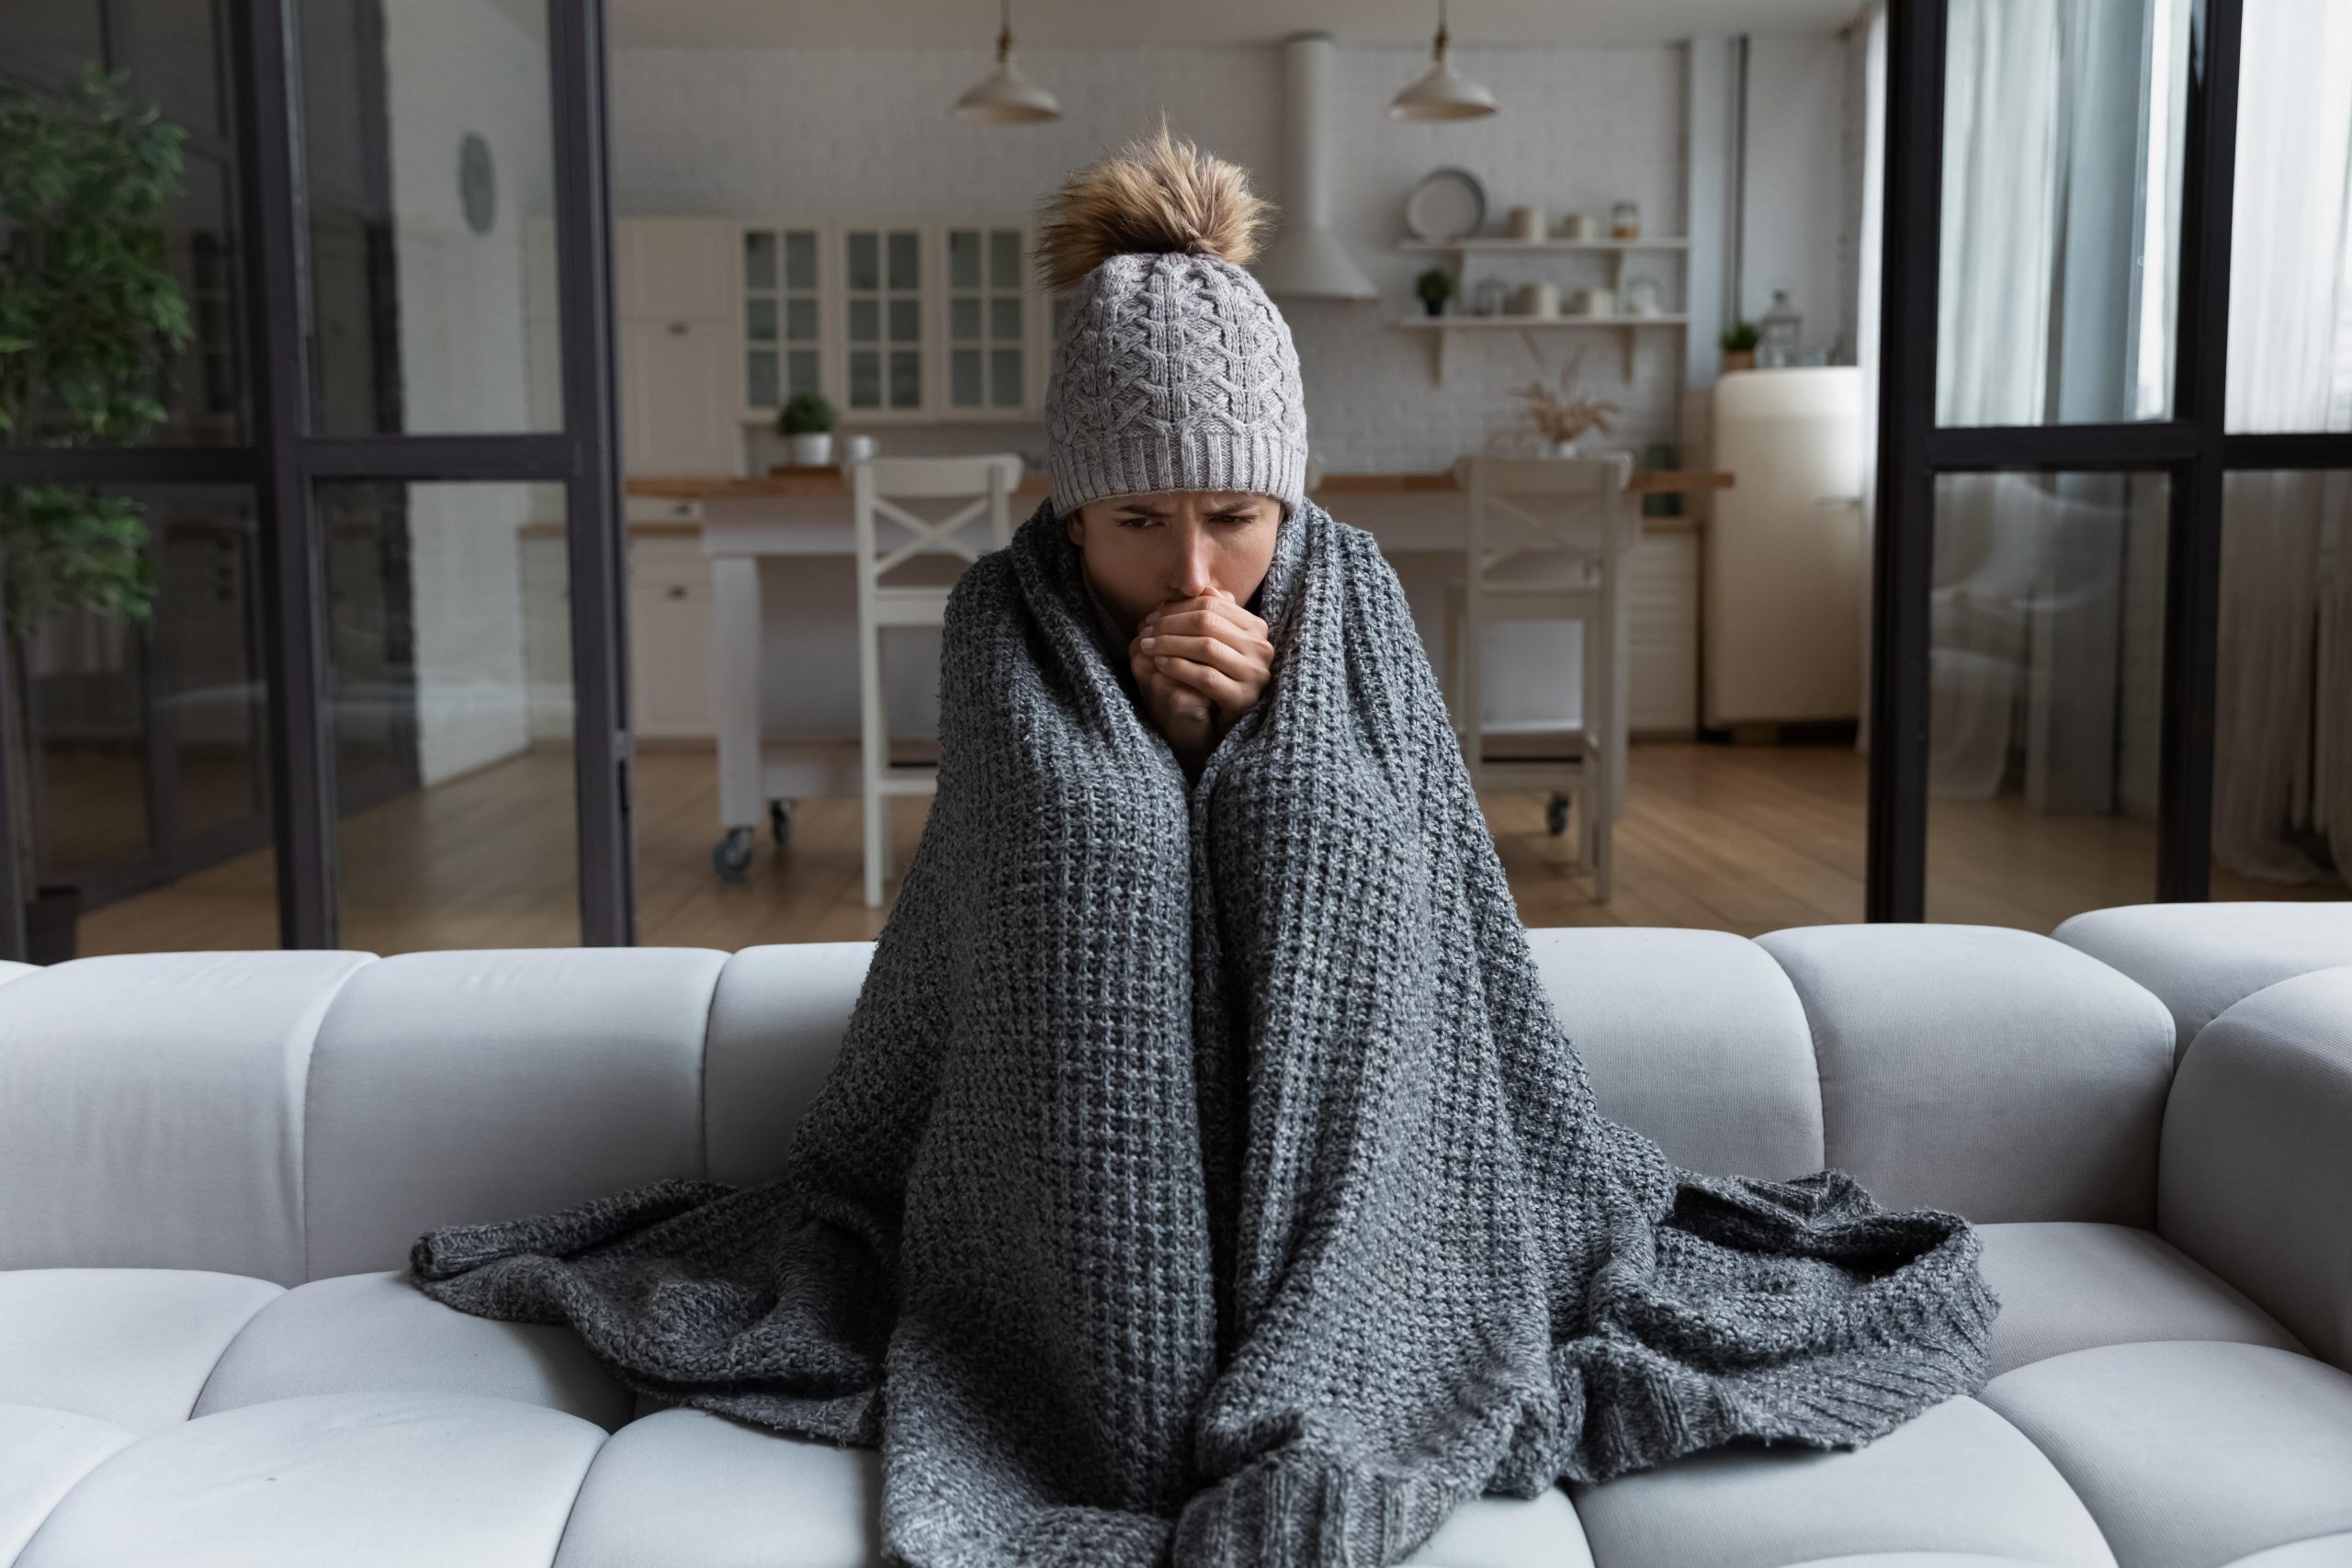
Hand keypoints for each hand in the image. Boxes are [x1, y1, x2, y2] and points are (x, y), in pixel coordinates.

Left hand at [1127, 589, 1274, 771]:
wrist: (1225, 723)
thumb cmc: (1216, 676)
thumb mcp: (1213, 642)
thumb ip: (1210, 615)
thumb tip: (1199, 587)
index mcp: (1256, 628)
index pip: (1211, 606)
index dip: (1177, 609)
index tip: (1151, 617)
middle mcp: (1261, 649)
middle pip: (1207, 623)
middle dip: (1169, 625)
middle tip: (1144, 632)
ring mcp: (1255, 674)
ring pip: (1206, 647)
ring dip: (1170, 644)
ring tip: (1146, 647)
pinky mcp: (1243, 699)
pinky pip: (1205, 676)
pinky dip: (1178, 667)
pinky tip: (1159, 664)